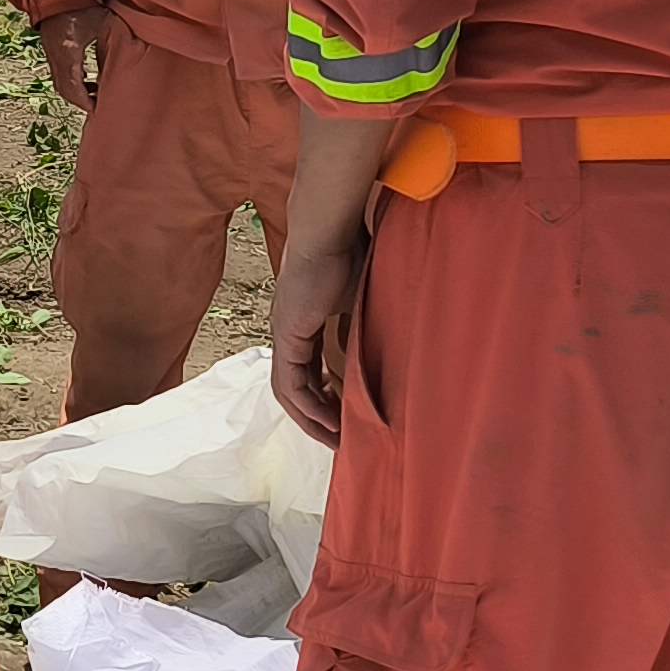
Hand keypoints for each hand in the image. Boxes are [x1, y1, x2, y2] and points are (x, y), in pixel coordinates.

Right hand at [37, 6, 109, 109]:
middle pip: (65, 90)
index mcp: (69, 53)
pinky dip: (71, 82)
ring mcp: (51, 54)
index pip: (74, 87)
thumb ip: (115, 42)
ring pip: (60, 84)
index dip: (85, 101)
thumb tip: (131, 57)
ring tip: (94, 93)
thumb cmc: (83, 5)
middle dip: (80, 101)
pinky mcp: (50, 50)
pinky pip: (59, 74)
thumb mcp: (104, 23)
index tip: (97, 109)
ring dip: (76, 92)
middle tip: (97, 106)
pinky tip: (86, 79)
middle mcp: (57, 58)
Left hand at [270, 234, 363, 445]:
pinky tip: (328, 421)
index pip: (309, 371)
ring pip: (289, 392)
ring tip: (337, 439)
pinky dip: (308, 406)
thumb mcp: (360, 299)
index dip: (326, 397)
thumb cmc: (349, 254)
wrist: (329, 231)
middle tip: (341, 439)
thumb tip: (386, 343)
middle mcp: (288, 333)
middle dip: (318, 417)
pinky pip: (291, 384)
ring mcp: (283, 335)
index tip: (347, 415)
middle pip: (295, 389)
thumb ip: (362, 323)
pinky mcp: (286, 336)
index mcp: (303, 324)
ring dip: (312, 418)